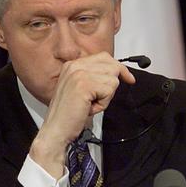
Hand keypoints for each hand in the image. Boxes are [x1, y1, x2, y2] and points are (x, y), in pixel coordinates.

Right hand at [29, 52, 134, 177]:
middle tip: (96, 99)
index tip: (128, 78)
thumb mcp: (80, 89)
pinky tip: (89, 108)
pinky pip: (109, 91)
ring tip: (89, 104)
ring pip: (112, 80)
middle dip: (111, 86)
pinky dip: (103, 103)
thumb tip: (117, 73)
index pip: (104, 57)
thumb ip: (93, 77)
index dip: (118, 68)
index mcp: (72, 65)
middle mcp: (74, 66)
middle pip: (112, 66)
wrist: (56, 129)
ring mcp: (79, 74)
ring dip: (106, 96)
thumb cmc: (68, 114)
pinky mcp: (84, 85)